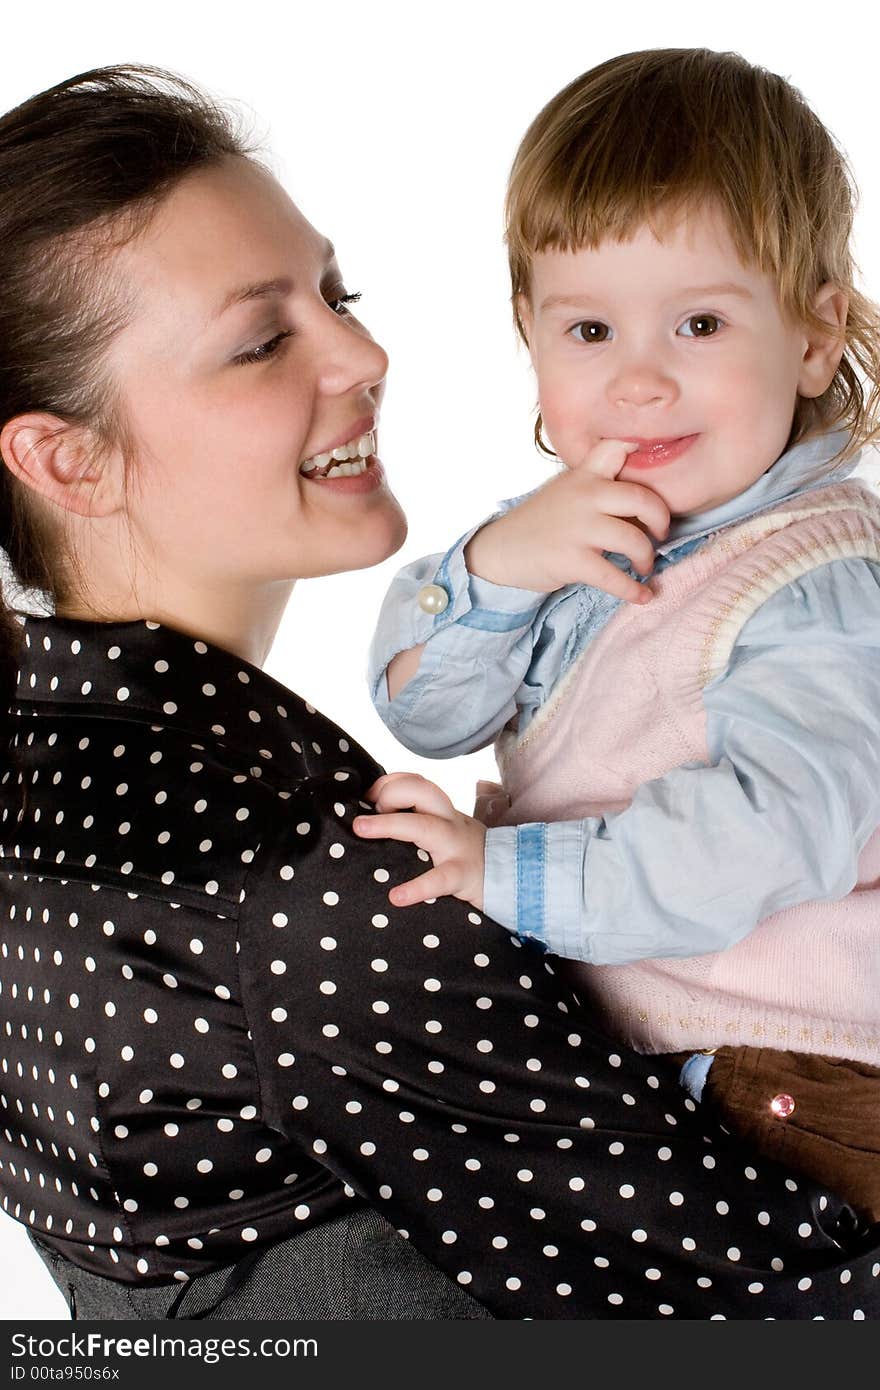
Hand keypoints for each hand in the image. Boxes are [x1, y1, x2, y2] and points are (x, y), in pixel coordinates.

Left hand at [353, 773, 485, 908]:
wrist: (510, 876)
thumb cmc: (465, 852)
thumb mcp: (446, 828)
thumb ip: (420, 819)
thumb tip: (374, 817)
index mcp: (442, 811)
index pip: (415, 782)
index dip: (388, 783)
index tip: (367, 798)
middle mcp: (448, 821)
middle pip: (422, 791)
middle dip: (391, 792)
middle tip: (366, 813)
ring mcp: (455, 846)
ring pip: (425, 826)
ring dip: (390, 824)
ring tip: (361, 829)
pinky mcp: (462, 875)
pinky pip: (439, 878)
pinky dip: (417, 888)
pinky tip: (396, 897)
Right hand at [464, 438, 670, 601]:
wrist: (501, 551)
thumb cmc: (541, 523)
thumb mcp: (565, 491)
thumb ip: (596, 484)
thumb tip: (642, 500)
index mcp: (583, 476)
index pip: (614, 448)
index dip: (639, 447)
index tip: (662, 458)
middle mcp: (583, 496)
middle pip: (641, 498)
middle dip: (660, 519)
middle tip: (660, 534)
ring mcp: (578, 528)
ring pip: (634, 540)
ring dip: (647, 557)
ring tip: (645, 566)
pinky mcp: (572, 560)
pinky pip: (614, 577)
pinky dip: (633, 590)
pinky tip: (643, 595)